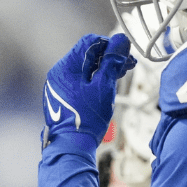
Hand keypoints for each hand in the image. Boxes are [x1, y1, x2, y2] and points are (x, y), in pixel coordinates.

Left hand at [42, 33, 134, 148]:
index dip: (110, 44)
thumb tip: (121, 40)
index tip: (125, 53)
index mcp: (66, 67)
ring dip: (104, 68)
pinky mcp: (63, 95)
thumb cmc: (86, 120)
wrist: (71, 146)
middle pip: (87, 55)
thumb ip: (112, 62)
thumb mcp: (104, 88)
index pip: (89, 43)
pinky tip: (107, 84)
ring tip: (121, 74)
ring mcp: (59, 85)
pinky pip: (80, 80)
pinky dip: (95, 79)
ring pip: (85, 68)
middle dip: (109, 57)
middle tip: (128, 64)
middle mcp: (59, 73)